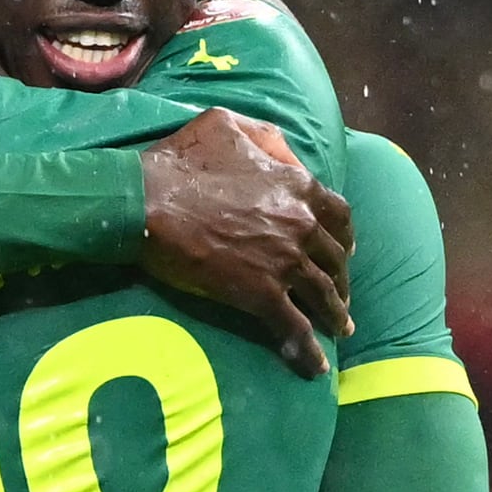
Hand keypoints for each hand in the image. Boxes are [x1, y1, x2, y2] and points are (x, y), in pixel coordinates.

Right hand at [136, 109, 350, 375]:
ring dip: (335, 315)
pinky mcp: (261, 293)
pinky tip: (315, 367)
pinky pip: (295, 327)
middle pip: (335, 259)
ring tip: (339, 330)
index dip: (345, 236)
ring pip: (323, 295)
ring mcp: (284, 261)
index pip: (339, 215)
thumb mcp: (228, 125)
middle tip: (340, 295)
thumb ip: (266, 138)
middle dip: (341, 279)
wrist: (146, 201)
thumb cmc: (180, 160)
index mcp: (297, 186)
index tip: (345, 250)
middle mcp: (300, 224)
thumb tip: (286, 155)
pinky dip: (309, 350)